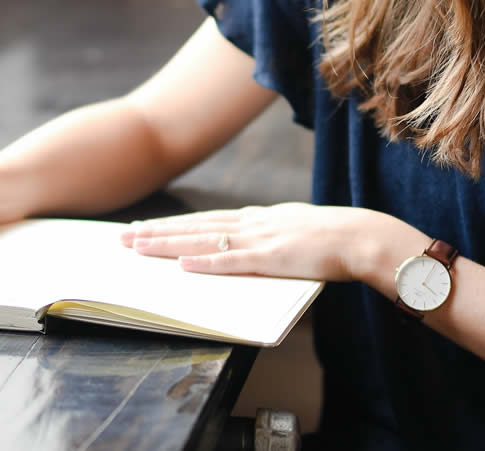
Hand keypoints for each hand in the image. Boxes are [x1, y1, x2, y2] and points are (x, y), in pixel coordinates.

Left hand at [118, 202, 376, 281]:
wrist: (360, 237)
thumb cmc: (332, 239)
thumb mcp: (292, 230)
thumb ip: (268, 234)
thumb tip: (249, 243)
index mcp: (256, 218)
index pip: (204, 220)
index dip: (172, 225)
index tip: (144, 228)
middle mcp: (251, 223)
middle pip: (194, 226)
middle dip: (157, 232)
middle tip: (123, 237)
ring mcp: (259, 239)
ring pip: (203, 240)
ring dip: (169, 244)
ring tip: (139, 247)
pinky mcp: (271, 259)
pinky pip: (231, 262)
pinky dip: (204, 263)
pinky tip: (182, 265)